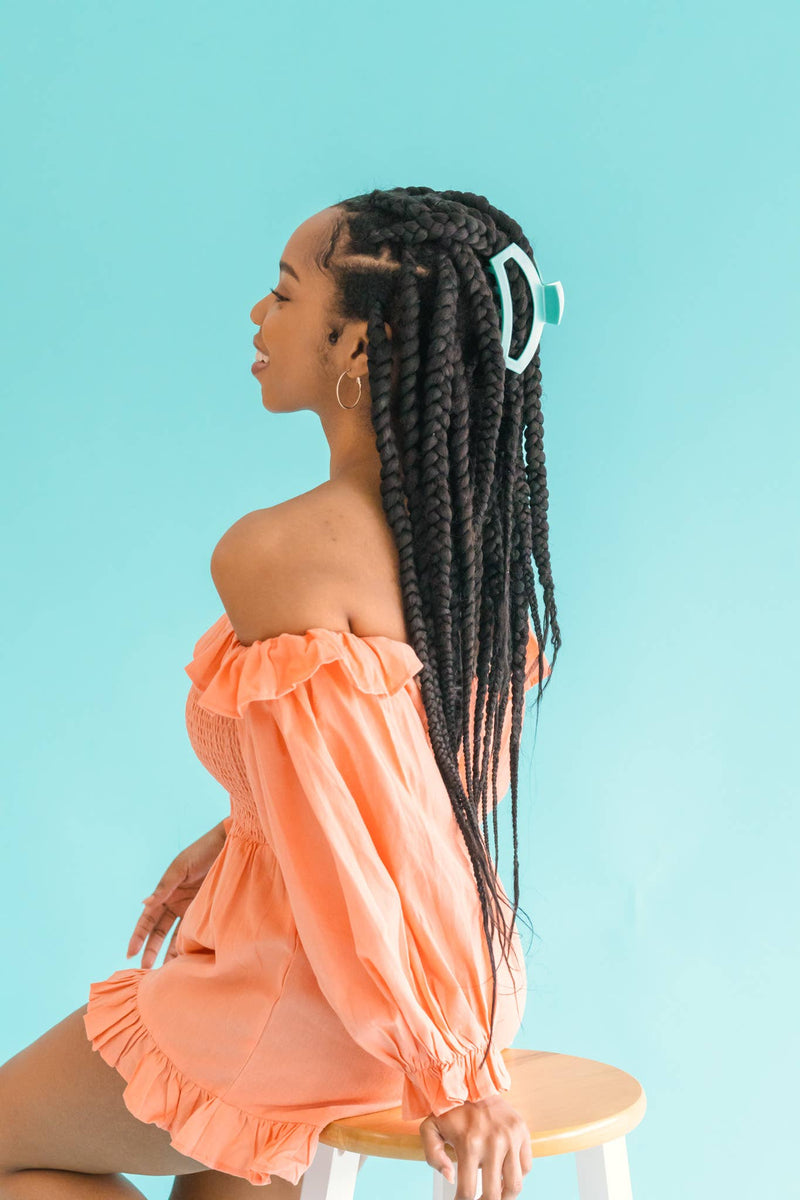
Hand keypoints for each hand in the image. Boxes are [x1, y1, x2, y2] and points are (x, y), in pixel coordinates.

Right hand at [126, 821, 227, 967]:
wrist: (230, 846)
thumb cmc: (202, 852)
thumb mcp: (181, 868)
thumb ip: (164, 887)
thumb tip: (143, 903)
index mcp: (166, 892)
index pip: (148, 919)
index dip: (139, 936)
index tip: (130, 953)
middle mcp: (176, 903)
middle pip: (160, 932)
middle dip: (152, 950)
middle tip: (146, 970)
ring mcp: (192, 909)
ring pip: (177, 936)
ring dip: (171, 952)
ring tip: (167, 972)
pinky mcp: (207, 912)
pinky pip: (196, 932)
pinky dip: (191, 946)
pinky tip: (189, 960)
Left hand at [419, 1094, 531, 1199]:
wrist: (473, 1081)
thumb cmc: (450, 1109)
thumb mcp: (430, 1128)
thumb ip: (433, 1156)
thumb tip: (450, 1178)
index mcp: (469, 1144)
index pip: (468, 1191)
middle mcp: (493, 1143)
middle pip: (493, 1194)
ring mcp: (511, 1138)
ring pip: (515, 1185)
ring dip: (504, 1196)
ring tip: (495, 1194)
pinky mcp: (523, 1132)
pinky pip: (526, 1167)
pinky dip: (516, 1176)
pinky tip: (504, 1174)